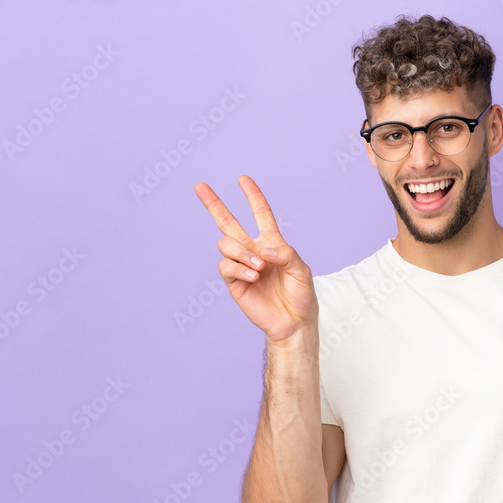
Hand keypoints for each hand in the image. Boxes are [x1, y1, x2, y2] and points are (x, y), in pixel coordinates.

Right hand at [196, 175, 317, 343]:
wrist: (294, 322)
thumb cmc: (301, 295)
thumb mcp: (301, 270)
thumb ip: (285, 254)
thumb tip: (262, 249)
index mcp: (271, 244)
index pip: (260, 215)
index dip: (253, 197)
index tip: (243, 179)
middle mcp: (253, 251)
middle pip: (228, 223)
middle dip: (214, 204)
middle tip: (200, 186)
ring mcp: (242, 266)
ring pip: (226, 244)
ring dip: (241, 252)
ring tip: (258, 267)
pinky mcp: (234, 283)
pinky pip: (226, 266)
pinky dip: (239, 268)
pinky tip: (252, 276)